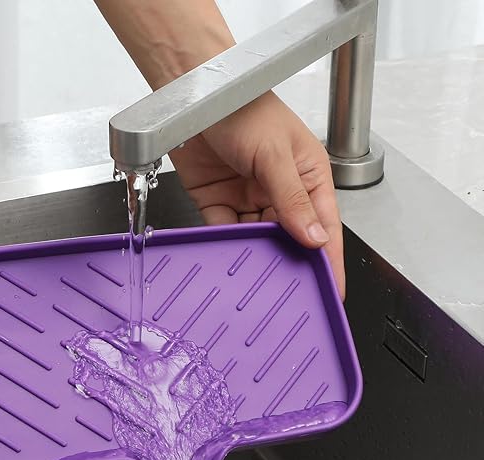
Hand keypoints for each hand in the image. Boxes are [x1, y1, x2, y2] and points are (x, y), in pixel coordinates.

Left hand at [170, 91, 344, 296]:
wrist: (197, 96)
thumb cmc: (244, 106)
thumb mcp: (276, 153)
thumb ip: (293, 198)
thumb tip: (314, 237)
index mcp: (308, 176)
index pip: (325, 226)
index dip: (329, 259)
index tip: (331, 290)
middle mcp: (281, 191)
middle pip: (291, 238)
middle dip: (292, 264)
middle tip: (291, 293)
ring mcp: (249, 199)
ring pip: (259, 240)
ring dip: (259, 256)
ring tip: (260, 277)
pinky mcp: (219, 204)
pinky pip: (227, 233)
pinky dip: (229, 245)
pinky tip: (232, 256)